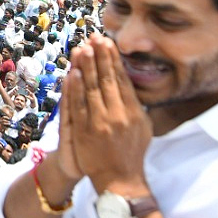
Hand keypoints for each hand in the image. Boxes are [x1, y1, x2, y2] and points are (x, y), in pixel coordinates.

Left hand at [65, 36, 151, 191]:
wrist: (119, 179)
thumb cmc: (132, 152)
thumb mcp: (144, 127)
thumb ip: (138, 106)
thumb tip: (131, 84)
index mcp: (134, 112)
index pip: (122, 79)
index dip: (114, 60)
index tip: (107, 43)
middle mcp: (118, 115)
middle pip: (107, 80)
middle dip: (100, 57)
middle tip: (95, 37)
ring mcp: (100, 123)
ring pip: (92, 89)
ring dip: (86, 67)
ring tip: (82, 48)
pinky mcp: (84, 131)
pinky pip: (78, 105)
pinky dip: (75, 88)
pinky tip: (73, 73)